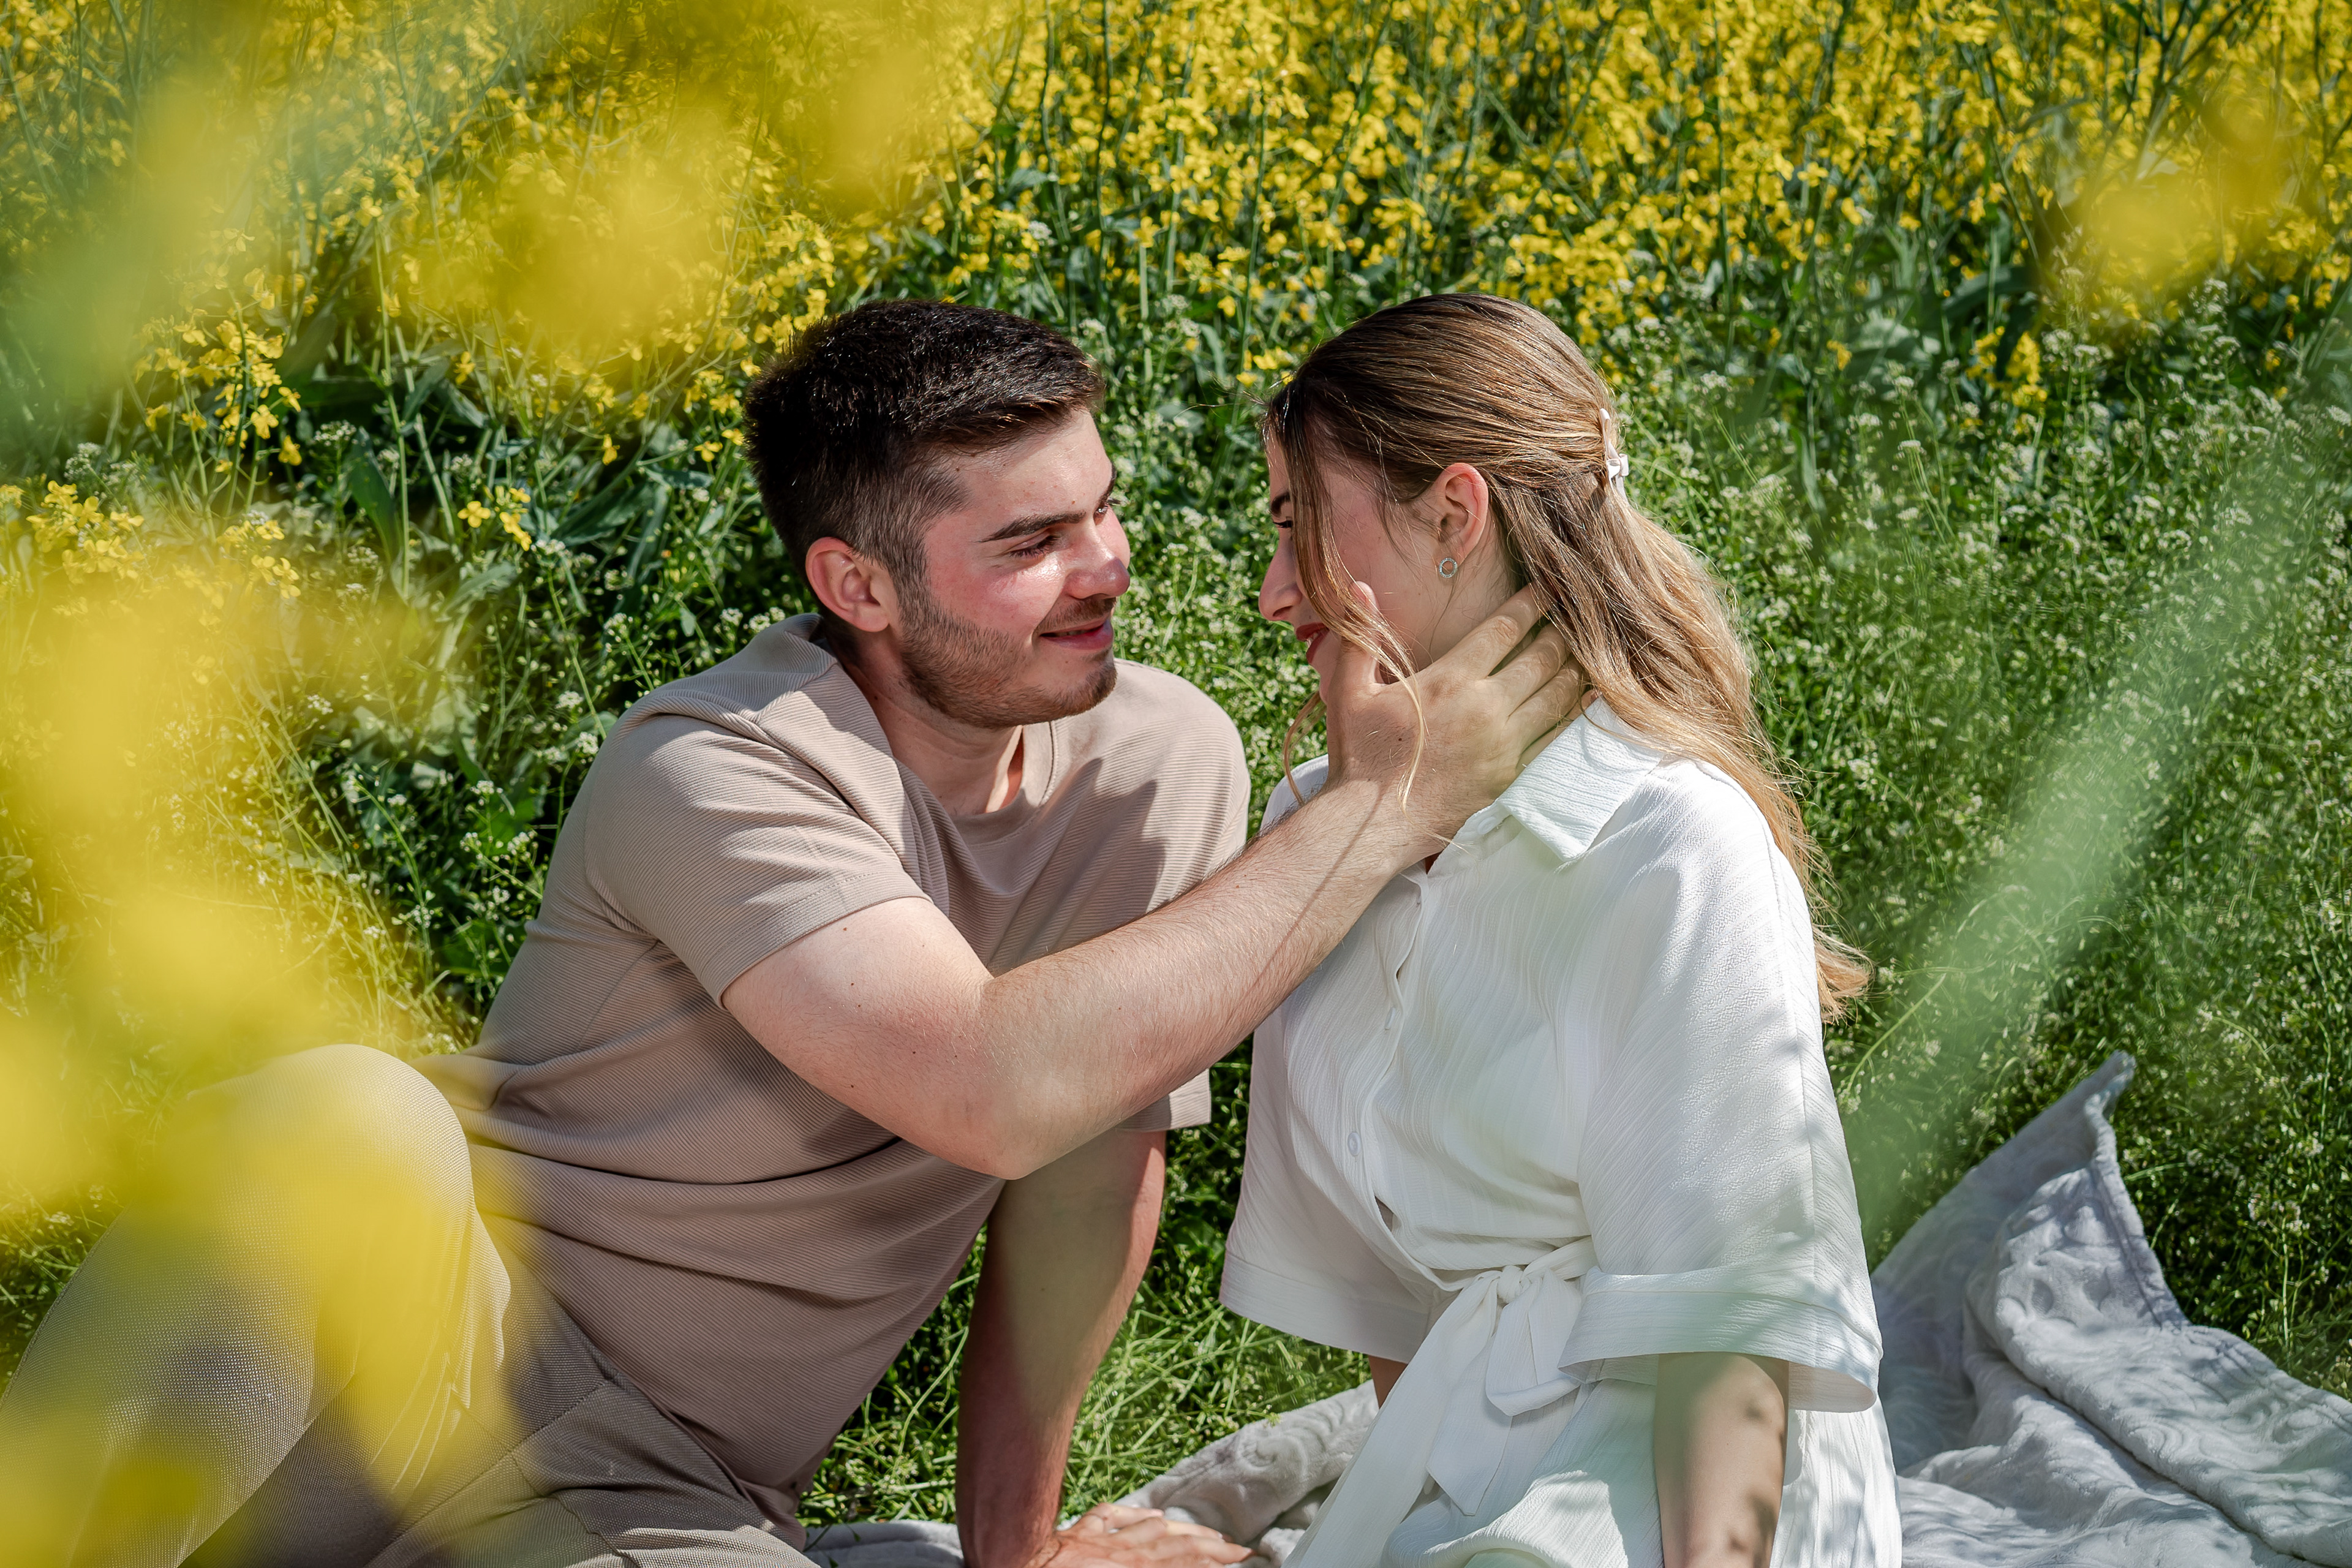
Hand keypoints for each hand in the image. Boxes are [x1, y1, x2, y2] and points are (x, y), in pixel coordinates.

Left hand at [1028, 1503, 1254, 1567]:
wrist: (1010, 1566)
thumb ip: (1153, 1566)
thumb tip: (1185, 1560)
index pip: (1186, 1562)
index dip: (1216, 1559)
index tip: (1242, 1556)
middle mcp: (1122, 1554)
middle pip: (1174, 1544)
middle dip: (1207, 1545)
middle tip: (1233, 1545)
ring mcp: (1098, 1541)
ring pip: (1148, 1528)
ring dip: (1178, 1529)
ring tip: (1200, 1531)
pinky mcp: (1073, 1535)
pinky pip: (1108, 1518)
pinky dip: (1131, 1514)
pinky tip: (1146, 1512)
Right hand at [1323, 583, 1583, 861]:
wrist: (1373, 824)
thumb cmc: (1359, 756)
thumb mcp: (1348, 691)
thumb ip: (1360, 636)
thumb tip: (1361, 585)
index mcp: (1449, 680)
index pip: (1504, 630)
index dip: (1531, 604)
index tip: (1548, 588)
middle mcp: (1485, 707)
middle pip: (1541, 658)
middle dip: (1562, 632)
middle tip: (1577, 615)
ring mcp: (1502, 743)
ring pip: (1556, 695)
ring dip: (1574, 669)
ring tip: (1588, 650)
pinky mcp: (1510, 774)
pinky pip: (1554, 737)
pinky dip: (1574, 713)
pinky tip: (1586, 698)